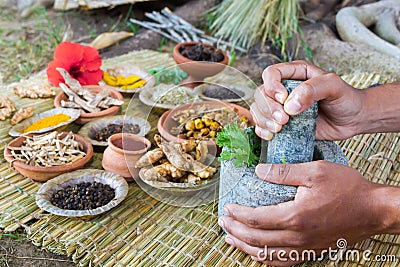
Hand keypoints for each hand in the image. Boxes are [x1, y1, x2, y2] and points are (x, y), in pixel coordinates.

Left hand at [218, 161, 386, 265]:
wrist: (373, 209)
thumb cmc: (347, 188)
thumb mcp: (314, 171)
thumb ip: (283, 171)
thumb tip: (258, 171)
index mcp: (295, 216)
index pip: (256, 219)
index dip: (238, 214)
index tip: (227, 207)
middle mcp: (298, 237)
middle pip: (257, 240)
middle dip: (235, 232)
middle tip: (222, 222)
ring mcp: (305, 247)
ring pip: (267, 255)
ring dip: (245, 248)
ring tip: (230, 239)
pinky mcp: (312, 251)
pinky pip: (283, 262)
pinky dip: (265, 259)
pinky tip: (257, 253)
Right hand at [250, 60, 364, 140]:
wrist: (354, 119)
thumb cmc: (346, 98)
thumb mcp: (334, 86)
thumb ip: (312, 90)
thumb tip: (289, 106)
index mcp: (295, 73)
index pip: (271, 74)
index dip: (272, 86)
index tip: (283, 100)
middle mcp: (284, 89)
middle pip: (261, 94)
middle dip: (268, 108)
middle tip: (284, 120)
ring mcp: (282, 107)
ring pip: (259, 110)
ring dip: (264, 121)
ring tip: (279, 129)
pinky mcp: (282, 124)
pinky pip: (263, 125)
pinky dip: (262, 131)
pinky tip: (272, 135)